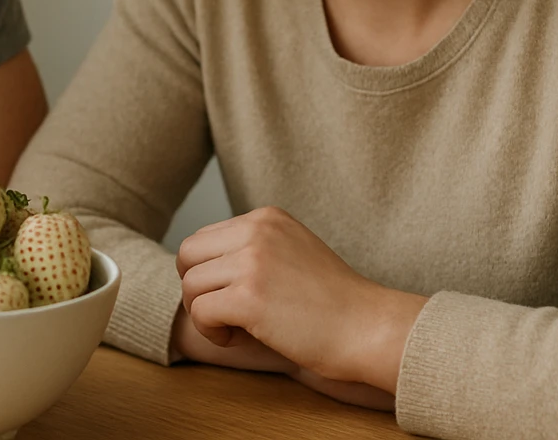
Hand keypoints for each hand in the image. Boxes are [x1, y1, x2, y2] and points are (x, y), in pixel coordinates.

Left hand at [175, 207, 426, 393]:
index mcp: (266, 217)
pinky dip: (210, 331)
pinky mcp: (249, 296)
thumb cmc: (334, 303)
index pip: (204, 238)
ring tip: (236, 328)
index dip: (208, 273)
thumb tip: (201, 264)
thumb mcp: (293, 251)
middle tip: (223, 314)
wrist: (369, 329)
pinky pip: (199, 311)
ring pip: (190, 285)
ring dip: (204, 314)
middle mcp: (256, 230)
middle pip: (188, 256)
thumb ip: (253, 248)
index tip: (233, 296)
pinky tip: (236, 339)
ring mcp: (252, 261)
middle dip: (196, 289)